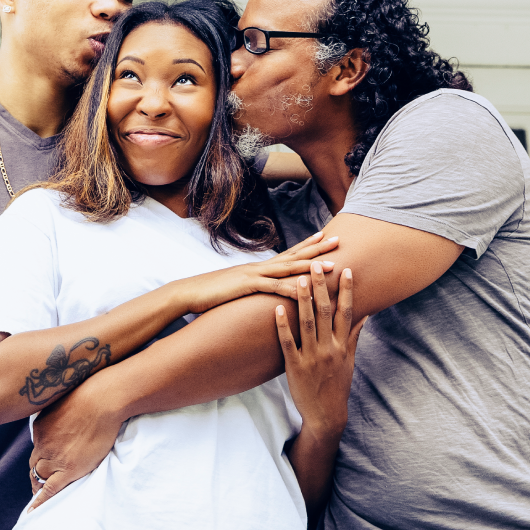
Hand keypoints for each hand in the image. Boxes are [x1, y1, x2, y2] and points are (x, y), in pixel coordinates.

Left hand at [27, 376, 124, 510]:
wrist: (102, 400)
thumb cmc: (90, 395)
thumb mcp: (64, 400)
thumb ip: (59, 414)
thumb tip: (63, 417)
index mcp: (40, 428)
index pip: (37, 447)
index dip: (40, 456)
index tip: (43, 461)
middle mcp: (42, 444)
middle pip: (35, 463)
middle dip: (36, 473)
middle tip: (38, 482)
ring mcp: (54, 458)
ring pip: (39, 477)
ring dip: (39, 485)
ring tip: (40, 494)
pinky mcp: (68, 469)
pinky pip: (49, 489)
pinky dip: (40, 501)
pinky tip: (34, 510)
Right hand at [172, 231, 339, 314]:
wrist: (188, 292)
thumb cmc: (212, 293)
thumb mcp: (237, 289)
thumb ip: (252, 287)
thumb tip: (263, 288)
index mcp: (259, 268)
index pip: (288, 253)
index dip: (308, 245)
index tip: (325, 235)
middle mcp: (259, 266)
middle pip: (294, 255)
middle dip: (318, 248)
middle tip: (340, 239)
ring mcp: (254, 274)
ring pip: (289, 268)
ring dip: (312, 266)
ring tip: (333, 264)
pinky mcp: (247, 286)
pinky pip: (273, 287)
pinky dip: (290, 288)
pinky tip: (305, 290)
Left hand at [277, 265, 364, 439]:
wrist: (326, 414)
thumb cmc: (337, 384)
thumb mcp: (349, 360)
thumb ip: (354, 335)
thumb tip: (365, 314)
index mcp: (343, 345)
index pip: (347, 312)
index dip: (347, 290)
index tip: (347, 270)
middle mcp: (330, 348)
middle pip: (326, 312)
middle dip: (322, 287)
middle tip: (317, 264)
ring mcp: (312, 357)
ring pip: (307, 323)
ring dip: (303, 299)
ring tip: (298, 278)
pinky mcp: (295, 367)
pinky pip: (288, 343)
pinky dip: (282, 326)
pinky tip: (277, 309)